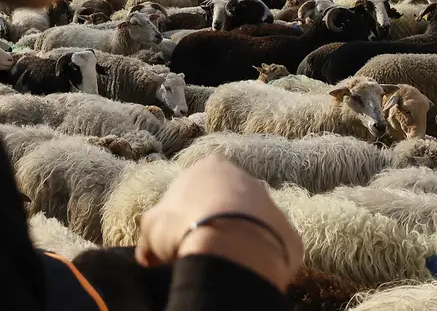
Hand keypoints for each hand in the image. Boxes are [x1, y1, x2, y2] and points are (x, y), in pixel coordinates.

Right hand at [134, 155, 301, 289]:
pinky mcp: (290, 233)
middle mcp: (246, 178)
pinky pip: (272, 245)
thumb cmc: (184, 227)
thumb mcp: (151, 228)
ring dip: (242, 236)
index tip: (180, 227)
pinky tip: (246, 269)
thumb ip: (150, 234)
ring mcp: (272, 204)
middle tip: (203, 243)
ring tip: (226, 259)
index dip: (187, 204)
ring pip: (254, 220)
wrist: (231, 249)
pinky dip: (261, 256)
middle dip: (218, 217)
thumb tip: (146, 253)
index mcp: (211, 166)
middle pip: (230, 198)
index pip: (198, 179)